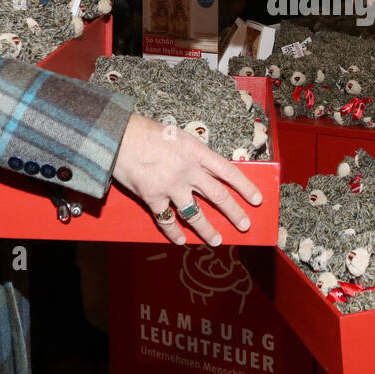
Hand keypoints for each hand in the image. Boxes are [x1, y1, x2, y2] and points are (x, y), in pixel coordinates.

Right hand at [111, 114, 262, 245]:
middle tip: (245, 225)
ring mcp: (171, 185)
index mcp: (197, 151)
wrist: (117, 135)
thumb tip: (207, 171)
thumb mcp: (179, 136)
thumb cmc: (146, 132)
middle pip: (217, 195)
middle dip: (234, 212)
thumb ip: (193, 155)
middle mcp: (188, 170)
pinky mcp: (153, 197)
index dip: (245, 187)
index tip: (257, 199)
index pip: (228, 171)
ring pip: (195, 213)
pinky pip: (167, 220)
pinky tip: (181, 240)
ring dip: (207, 229)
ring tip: (217, 240)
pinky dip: (174, 232)